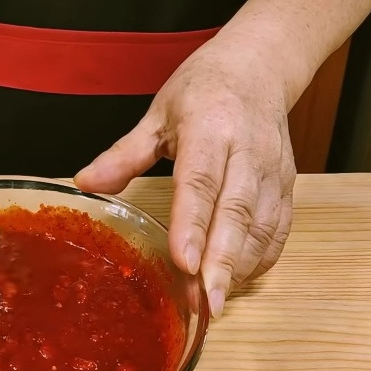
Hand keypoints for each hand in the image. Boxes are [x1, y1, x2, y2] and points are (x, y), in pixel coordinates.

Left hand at [74, 34, 297, 317]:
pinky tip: (238, 281)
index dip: (192, 225)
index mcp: (210, 128)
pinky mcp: (287, 185)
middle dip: (221, 262)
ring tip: (213, 303)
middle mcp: (247, 151)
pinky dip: (260, 260)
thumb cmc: (204, 90)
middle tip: (203, 303)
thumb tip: (83, 183)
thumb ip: (124, 154)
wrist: (260, 67)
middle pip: (236, 212)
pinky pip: (278, 230)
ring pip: (260, 227)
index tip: (184, 262)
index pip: (200, 182)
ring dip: (239, 268)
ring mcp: (272, 170)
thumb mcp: (158, 114)